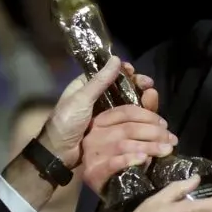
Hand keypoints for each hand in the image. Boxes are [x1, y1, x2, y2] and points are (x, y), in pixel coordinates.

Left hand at [39, 57, 154, 167]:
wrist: (60, 153)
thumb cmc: (66, 122)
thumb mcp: (81, 99)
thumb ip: (99, 81)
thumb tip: (115, 59)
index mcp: (86, 86)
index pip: (107, 73)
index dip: (122, 71)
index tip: (133, 71)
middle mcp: (97, 98)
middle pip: (121, 87)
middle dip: (137, 85)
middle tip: (149, 86)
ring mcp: (105, 114)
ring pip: (127, 102)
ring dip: (141, 98)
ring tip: (151, 97)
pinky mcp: (112, 129)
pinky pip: (128, 118)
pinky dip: (140, 115)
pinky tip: (149, 112)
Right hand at [80, 74, 176, 194]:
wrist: (105, 188)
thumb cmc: (119, 157)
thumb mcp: (131, 134)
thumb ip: (143, 114)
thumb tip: (152, 91)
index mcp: (101, 121)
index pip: (126, 111)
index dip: (149, 115)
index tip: (165, 125)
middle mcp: (94, 135)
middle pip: (128, 128)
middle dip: (154, 132)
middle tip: (171, 140)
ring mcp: (92, 154)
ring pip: (124, 144)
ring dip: (149, 146)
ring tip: (166, 150)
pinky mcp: (93, 173)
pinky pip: (113, 163)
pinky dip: (131, 160)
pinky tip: (145, 160)